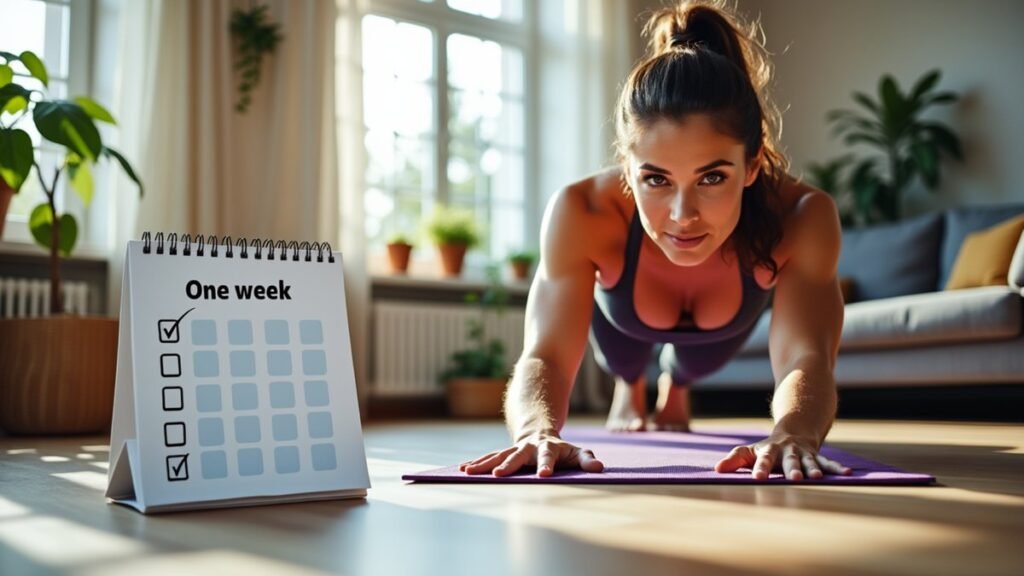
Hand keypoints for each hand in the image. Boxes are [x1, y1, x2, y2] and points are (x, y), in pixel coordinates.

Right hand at [459, 433, 604, 477]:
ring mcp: (513, 449)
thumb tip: (599, 469)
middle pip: (517, 456)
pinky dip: (477, 464)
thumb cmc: (562, 449)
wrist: (539, 429)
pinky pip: (488, 458)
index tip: (544, 475)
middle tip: (499, 475)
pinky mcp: (503, 453)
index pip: (548, 456)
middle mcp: (528, 447)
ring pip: (497, 455)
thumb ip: (587, 461)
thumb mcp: (577, 453)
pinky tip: (462, 470)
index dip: (546, 464)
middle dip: (508, 465)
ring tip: (468, 472)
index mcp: (547, 447)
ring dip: (484, 464)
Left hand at [714, 428, 851, 480]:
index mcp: (770, 451)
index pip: (764, 460)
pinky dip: (837, 469)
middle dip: (792, 470)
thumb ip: (734, 459)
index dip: (760, 468)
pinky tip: (848, 475)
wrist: (794, 431)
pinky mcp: (817, 457)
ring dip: (813, 470)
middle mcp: (788, 452)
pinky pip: (828, 463)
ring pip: (810, 462)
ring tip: (816, 478)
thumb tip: (716, 470)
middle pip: (790, 461)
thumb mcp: (749, 452)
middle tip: (794, 479)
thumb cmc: (767, 449)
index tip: (757, 478)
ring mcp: (804, 454)